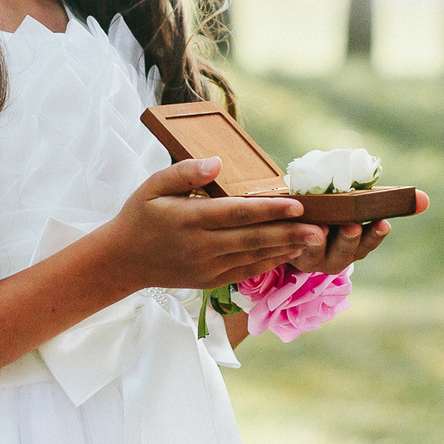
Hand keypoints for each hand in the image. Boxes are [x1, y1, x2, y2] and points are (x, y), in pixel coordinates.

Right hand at [94, 158, 323, 293]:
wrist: (122, 261)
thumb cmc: (140, 216)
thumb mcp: (153, 186)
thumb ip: (184, 172)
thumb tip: (216, 163)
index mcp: (189, 220)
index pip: (236, 213)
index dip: (269, 210)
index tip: (297, 205)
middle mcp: (201, 247)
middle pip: (253, 238)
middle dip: (289, 233)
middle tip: (321, 228)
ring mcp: (207, 267)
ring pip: (254, 257)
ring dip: (286, 249)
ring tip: (315, 241)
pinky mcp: (210, 280)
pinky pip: (246, 271)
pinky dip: (269, 262)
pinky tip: (289, 253)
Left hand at [288, 194, 425, 275]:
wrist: (293, 223)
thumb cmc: (333, 212)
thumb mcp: (356, 206)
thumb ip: (387, 202)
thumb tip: (425, 199)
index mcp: (355, 246)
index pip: (368, 243)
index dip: (375, 234)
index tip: (383, 223)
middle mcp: (335, 257)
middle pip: (344, 253)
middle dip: (349, 240)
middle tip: (352, 225)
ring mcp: (311, 257)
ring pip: (316, 253)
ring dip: (319, 242)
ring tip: (321, 230)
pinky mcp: (289, 251)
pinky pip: (291, 246)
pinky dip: (294, 238)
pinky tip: (297, 227)